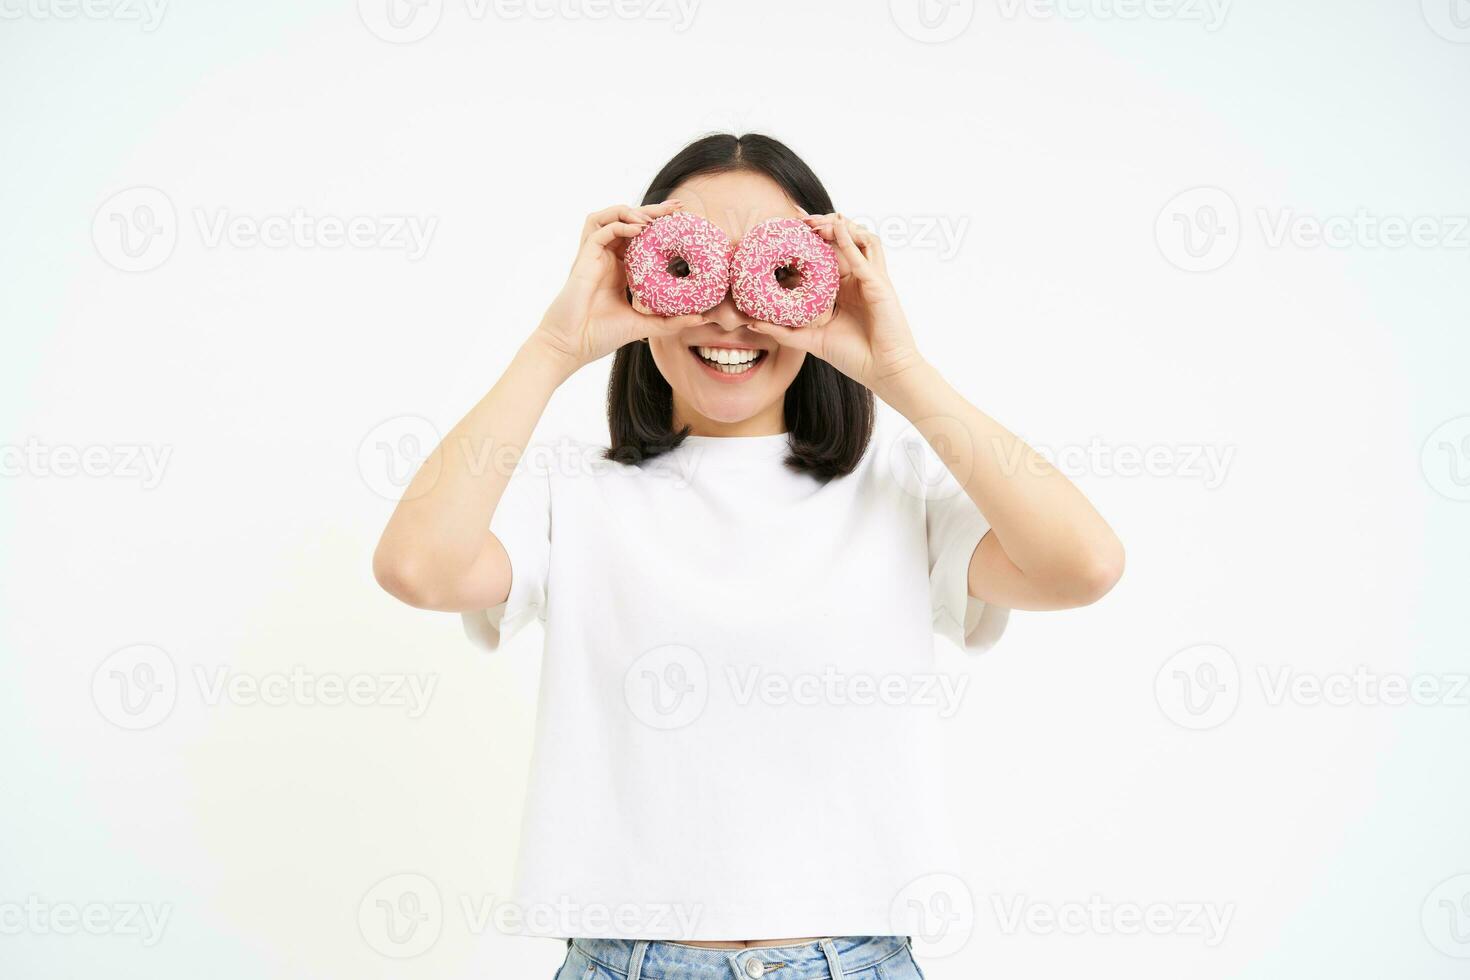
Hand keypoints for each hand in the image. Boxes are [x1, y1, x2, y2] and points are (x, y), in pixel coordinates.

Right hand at [530, 201, 706, 372]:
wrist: (572, 345)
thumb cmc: (601, 335)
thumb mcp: (644, 324)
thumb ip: (671, 320)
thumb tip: (702, 318)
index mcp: (619, 269)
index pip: (640, 237)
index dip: (659, 226)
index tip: (683, 221)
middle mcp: (606, 257)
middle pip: (628, 221)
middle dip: (652, 210)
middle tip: (677, 208)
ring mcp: (594, 255)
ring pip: (609, 216)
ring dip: (631, 211)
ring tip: (654, 218)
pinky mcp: (584, 257)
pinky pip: (599, 229)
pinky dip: (619, 224)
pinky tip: (638, 229)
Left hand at [750, 212, 926, 394]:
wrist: (883, 372)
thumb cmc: (854, 356)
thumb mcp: (812, 340)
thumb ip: (784, 331)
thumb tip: (752, 322)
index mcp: (844, 288)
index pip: (827, 254)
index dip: (811, 237)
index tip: (788, 225)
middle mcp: (858, 278)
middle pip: (843, 239)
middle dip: (822, 224)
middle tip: (798, 218)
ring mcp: (871, 279)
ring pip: (859, 237)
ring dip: (838, 226)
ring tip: (815, 223)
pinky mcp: (880, 285)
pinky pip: (866, 255)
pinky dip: (850, 240)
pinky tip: (836, 228)